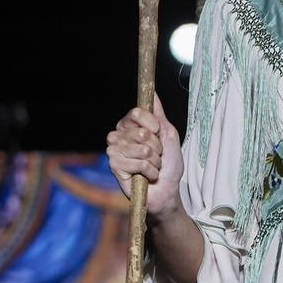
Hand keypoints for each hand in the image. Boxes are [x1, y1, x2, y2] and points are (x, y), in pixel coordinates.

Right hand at [105, 93, 183, 218]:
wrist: (167, 190)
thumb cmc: (168, 163)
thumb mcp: (168, 134)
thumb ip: (158, 114)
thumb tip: (152, 92)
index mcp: (129, 125)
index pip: (138, 113)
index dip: (153, 125)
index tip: (158, 135)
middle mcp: (119, 135)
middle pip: (142, 132)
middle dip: (156, 147)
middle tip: (155, 156)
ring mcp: (114, 151)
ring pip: (142, 149)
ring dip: (154, 161)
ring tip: (152, 166)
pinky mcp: (114, 166)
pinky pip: (138, 163)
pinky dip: (149, 171)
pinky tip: (146, 176)